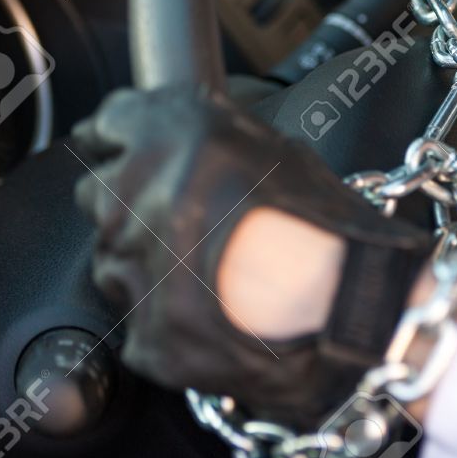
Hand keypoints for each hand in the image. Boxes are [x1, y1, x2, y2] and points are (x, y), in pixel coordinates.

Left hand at [73, 86, 434, 425]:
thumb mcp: (281, 152)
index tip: (129, 148)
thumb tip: (189, 152)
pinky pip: (140, 321)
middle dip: (138, 202)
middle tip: (194, 219)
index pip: (110, 122)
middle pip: (101, 192)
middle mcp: (143, 198)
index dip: (126, 138)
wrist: (355, 309)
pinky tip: (219, 313)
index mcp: (177, 137)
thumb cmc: (334, 230)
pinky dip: (169, 318)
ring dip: (150, 261)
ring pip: (114, 259)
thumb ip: (214, 144)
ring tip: (217, 272)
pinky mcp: (146, 335)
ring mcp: (136, 272)